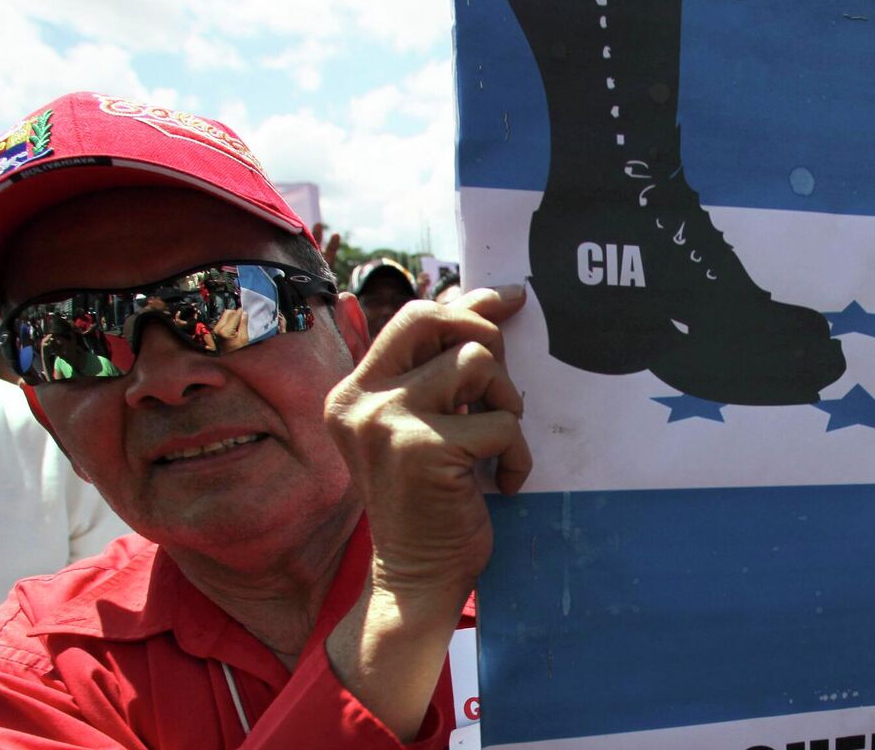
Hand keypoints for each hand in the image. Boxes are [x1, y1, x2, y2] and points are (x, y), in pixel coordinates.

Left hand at [211, 308, 248, 350]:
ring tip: (237, 326)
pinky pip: (222, 322)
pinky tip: (232, 329)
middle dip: (235, 314)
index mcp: (225, 331)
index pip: (234, 315)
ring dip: (232, 318)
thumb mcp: (244, 339)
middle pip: (227, 313)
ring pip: (224, 316)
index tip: (245, 312)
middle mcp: (217, 329)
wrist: (227, 361)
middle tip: (242, 320)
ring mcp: (214, 330)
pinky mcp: (214, 332)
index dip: (241, 312)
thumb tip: (244, 314)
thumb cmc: (237, 352)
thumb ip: (243, 325)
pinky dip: (228, 322)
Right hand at [325, 286, 532, 593]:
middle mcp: (362, 401)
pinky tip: (504, 484)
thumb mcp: (425, 425)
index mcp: (355, 392)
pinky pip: (503, 423)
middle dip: (487, 340)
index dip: (468, 304)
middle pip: (438, 321)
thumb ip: (441, 371)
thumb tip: (488, 300)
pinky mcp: (424, 450)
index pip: (414, 318)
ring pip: (478, 363)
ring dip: (508, 402)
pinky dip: (518, 454)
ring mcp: (388, 423)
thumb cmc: (430, 501)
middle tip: (502, 389)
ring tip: (500, 444)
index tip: (509, 298)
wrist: (416, 576)